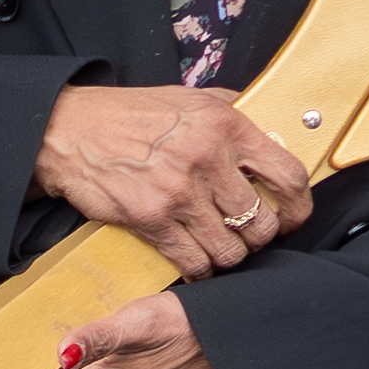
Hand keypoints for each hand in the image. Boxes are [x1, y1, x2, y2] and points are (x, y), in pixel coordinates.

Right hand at [35, 82, 312, 274]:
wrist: (69, 130)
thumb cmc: (128, 114)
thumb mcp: (189, 97)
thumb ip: (231, 111)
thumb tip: (270, 128)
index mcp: (225, 125)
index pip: (288, 175)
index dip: (300, 207)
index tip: (294, 217)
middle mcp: (207, 158)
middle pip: (261, 223)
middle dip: (259, 238)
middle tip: (248, 236)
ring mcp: (179, 193)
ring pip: (231, 250)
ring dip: (229, 257)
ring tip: (219, 249)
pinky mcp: (151, 220)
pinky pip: (194, 262)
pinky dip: (200, 271)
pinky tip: (195, 262)